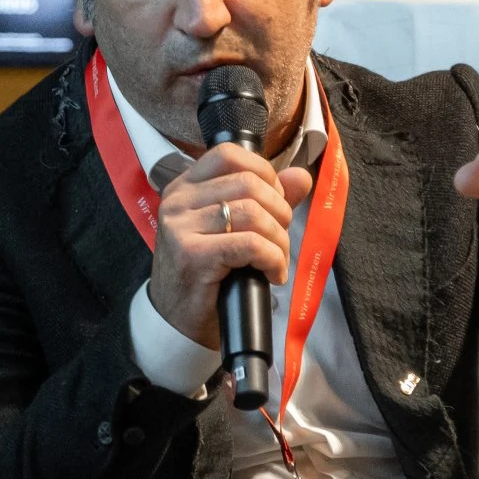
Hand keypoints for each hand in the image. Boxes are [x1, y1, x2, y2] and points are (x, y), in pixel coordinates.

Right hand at [145, 144, 315, 349]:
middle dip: (279, 212)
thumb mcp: (233, 230)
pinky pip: (251, 244)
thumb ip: (266, 200)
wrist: (177, 323)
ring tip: (277, 261)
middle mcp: (177, 201)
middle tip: (280, 240)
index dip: (264, 173)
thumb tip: (301, 176)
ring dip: (279, 240)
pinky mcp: (192, 255)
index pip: (229, 154)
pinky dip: (273, 258)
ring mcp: (181, 227)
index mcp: (184, 187)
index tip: (274, 204)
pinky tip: (273, 274)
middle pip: (249, 184)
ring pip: (253, 213)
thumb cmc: (206, 275)